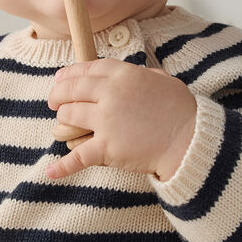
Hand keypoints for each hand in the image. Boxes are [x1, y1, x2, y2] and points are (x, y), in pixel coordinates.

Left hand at [45, 58, 196, 180]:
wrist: (190, 141)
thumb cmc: (183, 112)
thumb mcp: (165, 83)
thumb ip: (147, 76)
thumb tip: (142, 74)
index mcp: (124, 75)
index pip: (88, 69)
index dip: (70, 74)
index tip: (60, 78)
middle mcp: (111, 94)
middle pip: (72, 90)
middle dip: (58, 95)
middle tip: (53, 101)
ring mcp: (106, 121)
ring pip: (69, 116)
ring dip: (62, 121)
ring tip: (61, 125)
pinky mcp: (106, 147)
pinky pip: (78, 156)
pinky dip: (63, 166)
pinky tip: (50, 172)